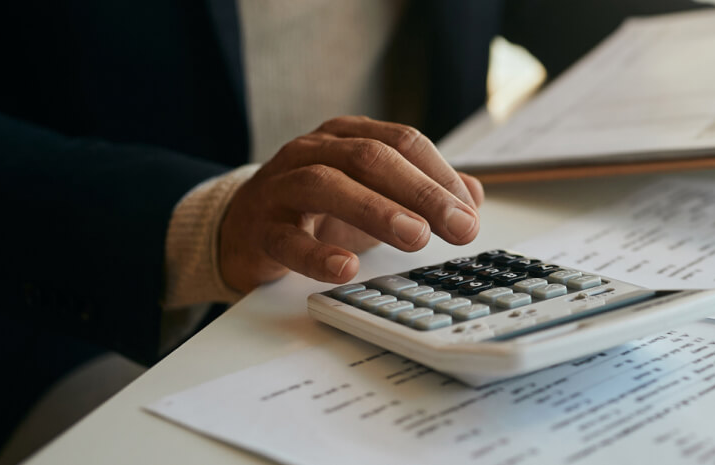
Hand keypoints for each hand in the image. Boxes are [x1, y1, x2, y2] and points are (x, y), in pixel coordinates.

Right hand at [217, 116, 485, 292]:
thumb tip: (473, 197)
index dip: (439, 175)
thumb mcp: (373, 194)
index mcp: (346, 136)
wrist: (241, 230)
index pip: (402, 142)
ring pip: (326, 184)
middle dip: (421, 192)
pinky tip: (346, 268)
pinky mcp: (259, 228)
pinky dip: (317, 254)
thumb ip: (422, 192)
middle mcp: (313, 152)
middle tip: (458, 226)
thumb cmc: (316, 210)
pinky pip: (286, 238)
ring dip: (377, 210)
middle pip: (371, 158)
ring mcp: (281, 186)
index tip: (470, 212)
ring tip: (415, 236)